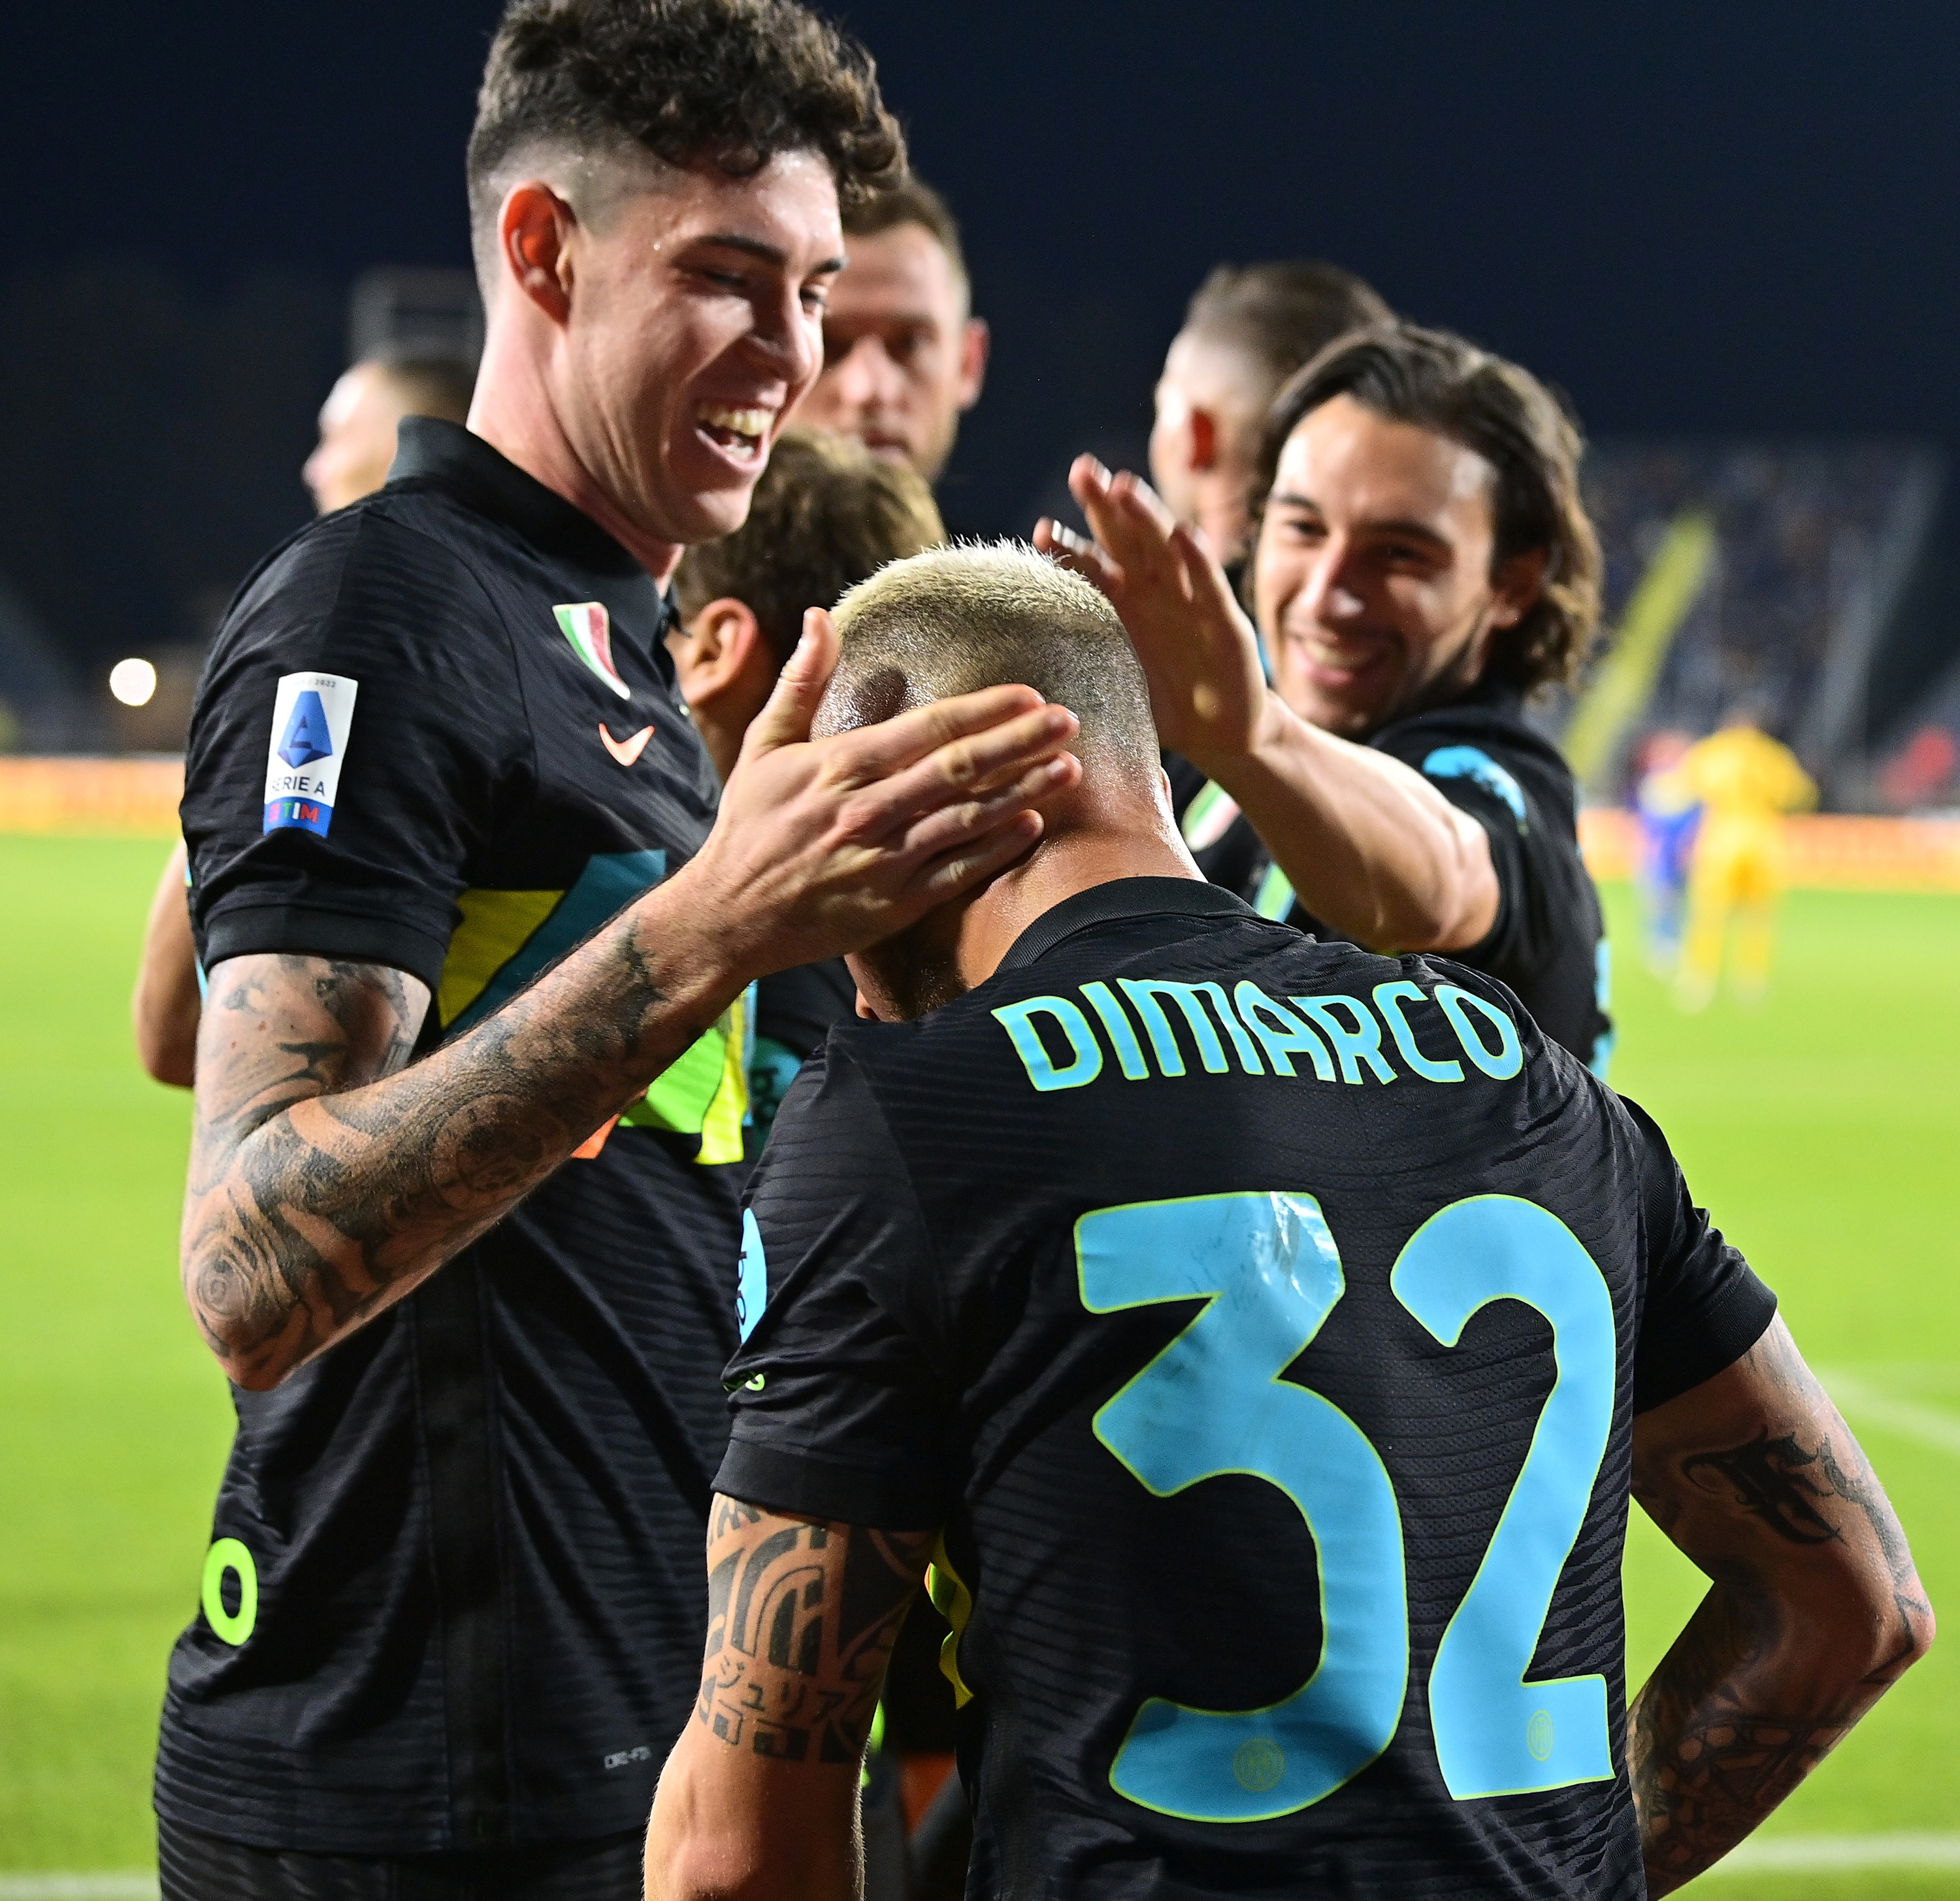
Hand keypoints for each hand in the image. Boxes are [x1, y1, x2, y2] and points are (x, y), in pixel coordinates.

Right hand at [683, 607, 1083, 976]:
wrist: (728, 915)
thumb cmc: (749, 825)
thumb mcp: (764, 745)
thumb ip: (801, 680)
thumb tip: (821, 616)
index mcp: (840, 766)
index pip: (928, 728)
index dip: (984, 709)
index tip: (1028, 693)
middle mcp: (867, 811)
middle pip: (959, 769)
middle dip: (1020, 741)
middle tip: (1070, 720)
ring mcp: (884, 861)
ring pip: (968, 819)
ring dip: (1024, 791)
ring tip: (1070, 768)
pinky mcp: (894, 906)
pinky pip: (957, 873)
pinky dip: (996, 849)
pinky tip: (1033, 826)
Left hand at [1035, 455, 1269, 766]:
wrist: (1216, 733)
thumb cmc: (1159, 704)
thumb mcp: (1109, 680)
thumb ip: (1074, 660)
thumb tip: (1006, 668)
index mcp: (1122, 602)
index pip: (1090, 565)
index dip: (1067, 547)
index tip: (1040, 532)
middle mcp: (1153, 590)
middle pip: (1125, 538)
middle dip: (1104, 505)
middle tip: (1082, 471)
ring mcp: (1190, 599)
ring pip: (1165, 548)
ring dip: (1146, 516)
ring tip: (1125, 487)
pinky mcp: (1225, 621)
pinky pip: (1208, 585)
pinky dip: (1198, 560)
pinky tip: (1183, 535)